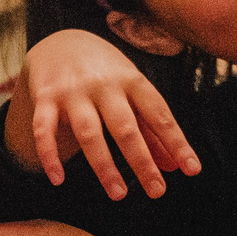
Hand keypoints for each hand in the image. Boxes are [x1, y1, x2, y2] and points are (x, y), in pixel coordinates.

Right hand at [13, 29, 200, 199]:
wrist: (61, 41)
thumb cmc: (106, 73)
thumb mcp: (132, 92)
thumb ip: (152, 129)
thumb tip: (174, 166)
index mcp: (131, 81)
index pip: (159, 114)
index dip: (176, 142)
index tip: (192, 169)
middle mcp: (104, 85)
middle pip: (125, 126)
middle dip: (141, 160)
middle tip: (157, 191)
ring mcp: (73, 91)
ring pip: (89, 132)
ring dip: (104, 165)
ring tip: (119, 194)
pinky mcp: (45, 97)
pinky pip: (44, 129)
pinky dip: (49, 155)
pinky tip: (58, 179)